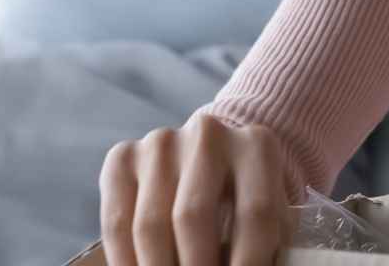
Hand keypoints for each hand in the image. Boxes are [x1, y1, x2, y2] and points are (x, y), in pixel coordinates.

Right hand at [99, 114, 290, 265]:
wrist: (216, 155)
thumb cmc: (248, 196)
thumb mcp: (271, 213)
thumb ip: (266, 245)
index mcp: (257, 146)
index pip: (256, 214)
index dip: (248, 263)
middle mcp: (208, 135)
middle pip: (194, 217)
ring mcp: (161, 143)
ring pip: (150, 224)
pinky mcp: (123, 156)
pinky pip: (116, 221)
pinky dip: (125, 260)